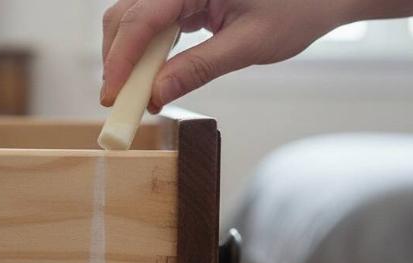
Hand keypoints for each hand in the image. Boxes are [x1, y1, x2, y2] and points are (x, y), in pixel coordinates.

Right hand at [101, 0, 351, 111]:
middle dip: (118, 60)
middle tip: (121, 103)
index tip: (111, 97)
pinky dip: (147, 50)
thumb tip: (156, 96)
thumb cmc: (300, 7)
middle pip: (126, 15)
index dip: (120, 61)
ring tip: (137, 94)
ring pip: (134, 18)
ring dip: (130, 58)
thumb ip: (198, 68)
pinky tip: (154, 74)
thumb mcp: (249, 44)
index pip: (140, 19)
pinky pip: (153, 20)